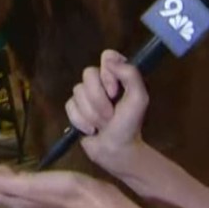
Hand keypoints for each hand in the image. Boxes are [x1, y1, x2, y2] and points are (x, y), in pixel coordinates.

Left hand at [0, 160, 102, 207]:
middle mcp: (22, 204)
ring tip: (2, 165)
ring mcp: (37, 202)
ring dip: (4, 178)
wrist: (94, 201)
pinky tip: (26, 172)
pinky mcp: (50, 196)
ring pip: (13, 190)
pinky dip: (19, 178)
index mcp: (14, 201)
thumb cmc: (61, 191)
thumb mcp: (26, 184)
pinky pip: (27, 188)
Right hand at [66, 49, 149, 174]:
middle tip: (111, 115)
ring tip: (103, 125)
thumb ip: (130, 74)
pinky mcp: (75, 109)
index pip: (107, 56)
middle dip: (99, 99)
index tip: (114, 91)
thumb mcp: (138, 99)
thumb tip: (109, 59)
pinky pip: (69, 106)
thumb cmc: (130, 125)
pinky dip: (81, 121)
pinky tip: (91, 130)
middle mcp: (101, 81)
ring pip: (77, 92)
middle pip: (88, 74)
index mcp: (118, 75)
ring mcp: (86, 95)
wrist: (116, 150)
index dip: (107, 73)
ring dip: (92, 113)